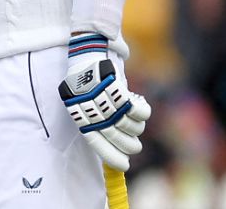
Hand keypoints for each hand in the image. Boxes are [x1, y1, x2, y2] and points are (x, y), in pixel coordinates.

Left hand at [59, 34, 151, 170]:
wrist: (86, 60)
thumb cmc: (86, 86)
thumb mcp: (85, 107)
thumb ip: (98, 127)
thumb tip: (117, 153)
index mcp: (82, 120)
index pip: (99, 145)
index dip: (113, 158)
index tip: (124, 166)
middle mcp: (96, 114)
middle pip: (123, 141)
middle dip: (131, 145)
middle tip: (133, 143)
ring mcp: (109, 104)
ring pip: (135, 128)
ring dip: (136, 125)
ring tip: (128, 113)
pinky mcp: (121, 93)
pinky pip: (142, 113)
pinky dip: (142, 111)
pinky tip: (137, 104)